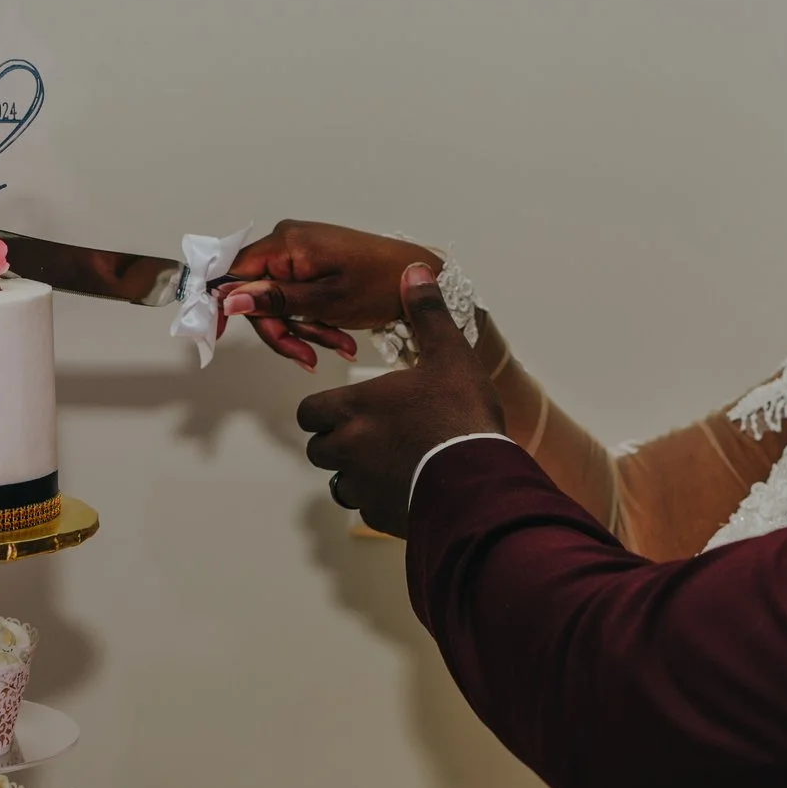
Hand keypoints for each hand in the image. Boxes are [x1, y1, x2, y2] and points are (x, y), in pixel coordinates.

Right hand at [217, 221, 442, 369]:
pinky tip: (339, 337)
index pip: (234, 272)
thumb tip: (228, 298)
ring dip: (305, 331)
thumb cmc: (380, 284)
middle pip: (258, 295)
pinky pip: (298, 299)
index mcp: (287, 243)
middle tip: (308, 356)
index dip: (226, 304)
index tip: (216, 334)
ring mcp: (301, 254)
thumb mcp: (325, 300)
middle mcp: (288, 242)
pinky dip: (314, 321)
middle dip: (284, 330)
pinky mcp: (313, 265)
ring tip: (338, 346)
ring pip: (280, 303)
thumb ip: (275, 300)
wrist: (421, 278)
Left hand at [292, 265, 503, 533]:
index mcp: (354, 408)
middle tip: (370, 432)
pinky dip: (380, 499)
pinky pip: (367, 508)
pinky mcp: (381, 516)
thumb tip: (415, 271)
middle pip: (319, 448)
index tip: (345, 408)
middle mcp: (348, 449)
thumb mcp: (448, 354)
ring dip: (356, 473)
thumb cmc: (459, 416)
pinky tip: (408, 487)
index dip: (323, 410)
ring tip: (390, 461)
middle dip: (336, 441)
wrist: (477, 479)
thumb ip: (426, 314)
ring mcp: (362, 486)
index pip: (308, 412)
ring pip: (340, 482)